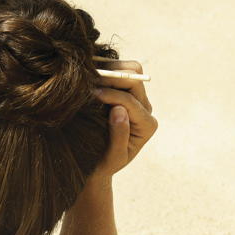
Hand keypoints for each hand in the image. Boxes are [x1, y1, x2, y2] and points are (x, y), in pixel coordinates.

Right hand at [92, 60, 157, 176]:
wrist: (99, 165)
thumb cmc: (104, 164)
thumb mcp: (113, 158)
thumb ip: (119, 136)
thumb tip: (119, 110)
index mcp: (147, 125)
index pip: (130, 101)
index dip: (111, 94)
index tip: (90, 94)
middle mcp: (145, 109)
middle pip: (134, 77)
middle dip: (111, 76)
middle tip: (88, 81)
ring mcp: (136, 98)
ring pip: (129, 70)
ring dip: (108, 70)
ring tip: (87, 77)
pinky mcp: (124, 92)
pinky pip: (118, 71)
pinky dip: (104, 69)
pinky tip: (87, 76)